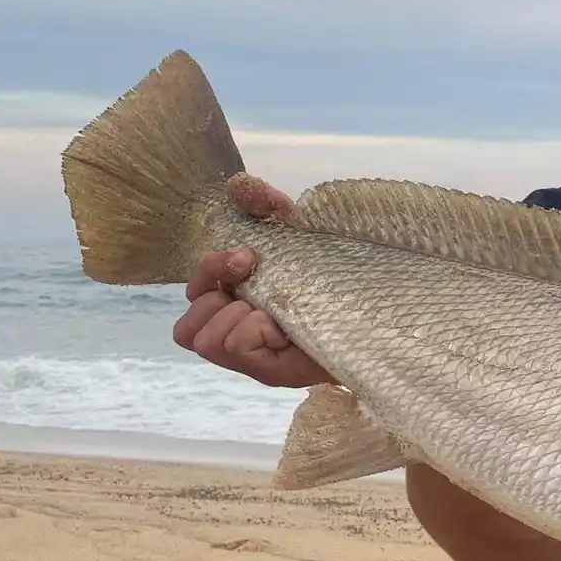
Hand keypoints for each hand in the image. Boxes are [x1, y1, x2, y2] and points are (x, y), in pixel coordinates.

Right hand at [171, 174, 332, 388]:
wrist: (374, 310)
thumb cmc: (329, 275)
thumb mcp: (293, 230)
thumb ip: (263, 202)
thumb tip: (239, 186)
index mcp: (233, 304)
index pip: (192, 296)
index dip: (209, 271)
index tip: (247, 257)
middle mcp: (237, 335)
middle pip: (186, 329)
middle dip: (216, 298)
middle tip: (257, 291)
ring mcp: (253, 360)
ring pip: (207, 342)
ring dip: (235, 318)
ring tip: (271, 315)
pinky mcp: (272, 373)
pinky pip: (236, 347)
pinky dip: (252, 330)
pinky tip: (282, 329)